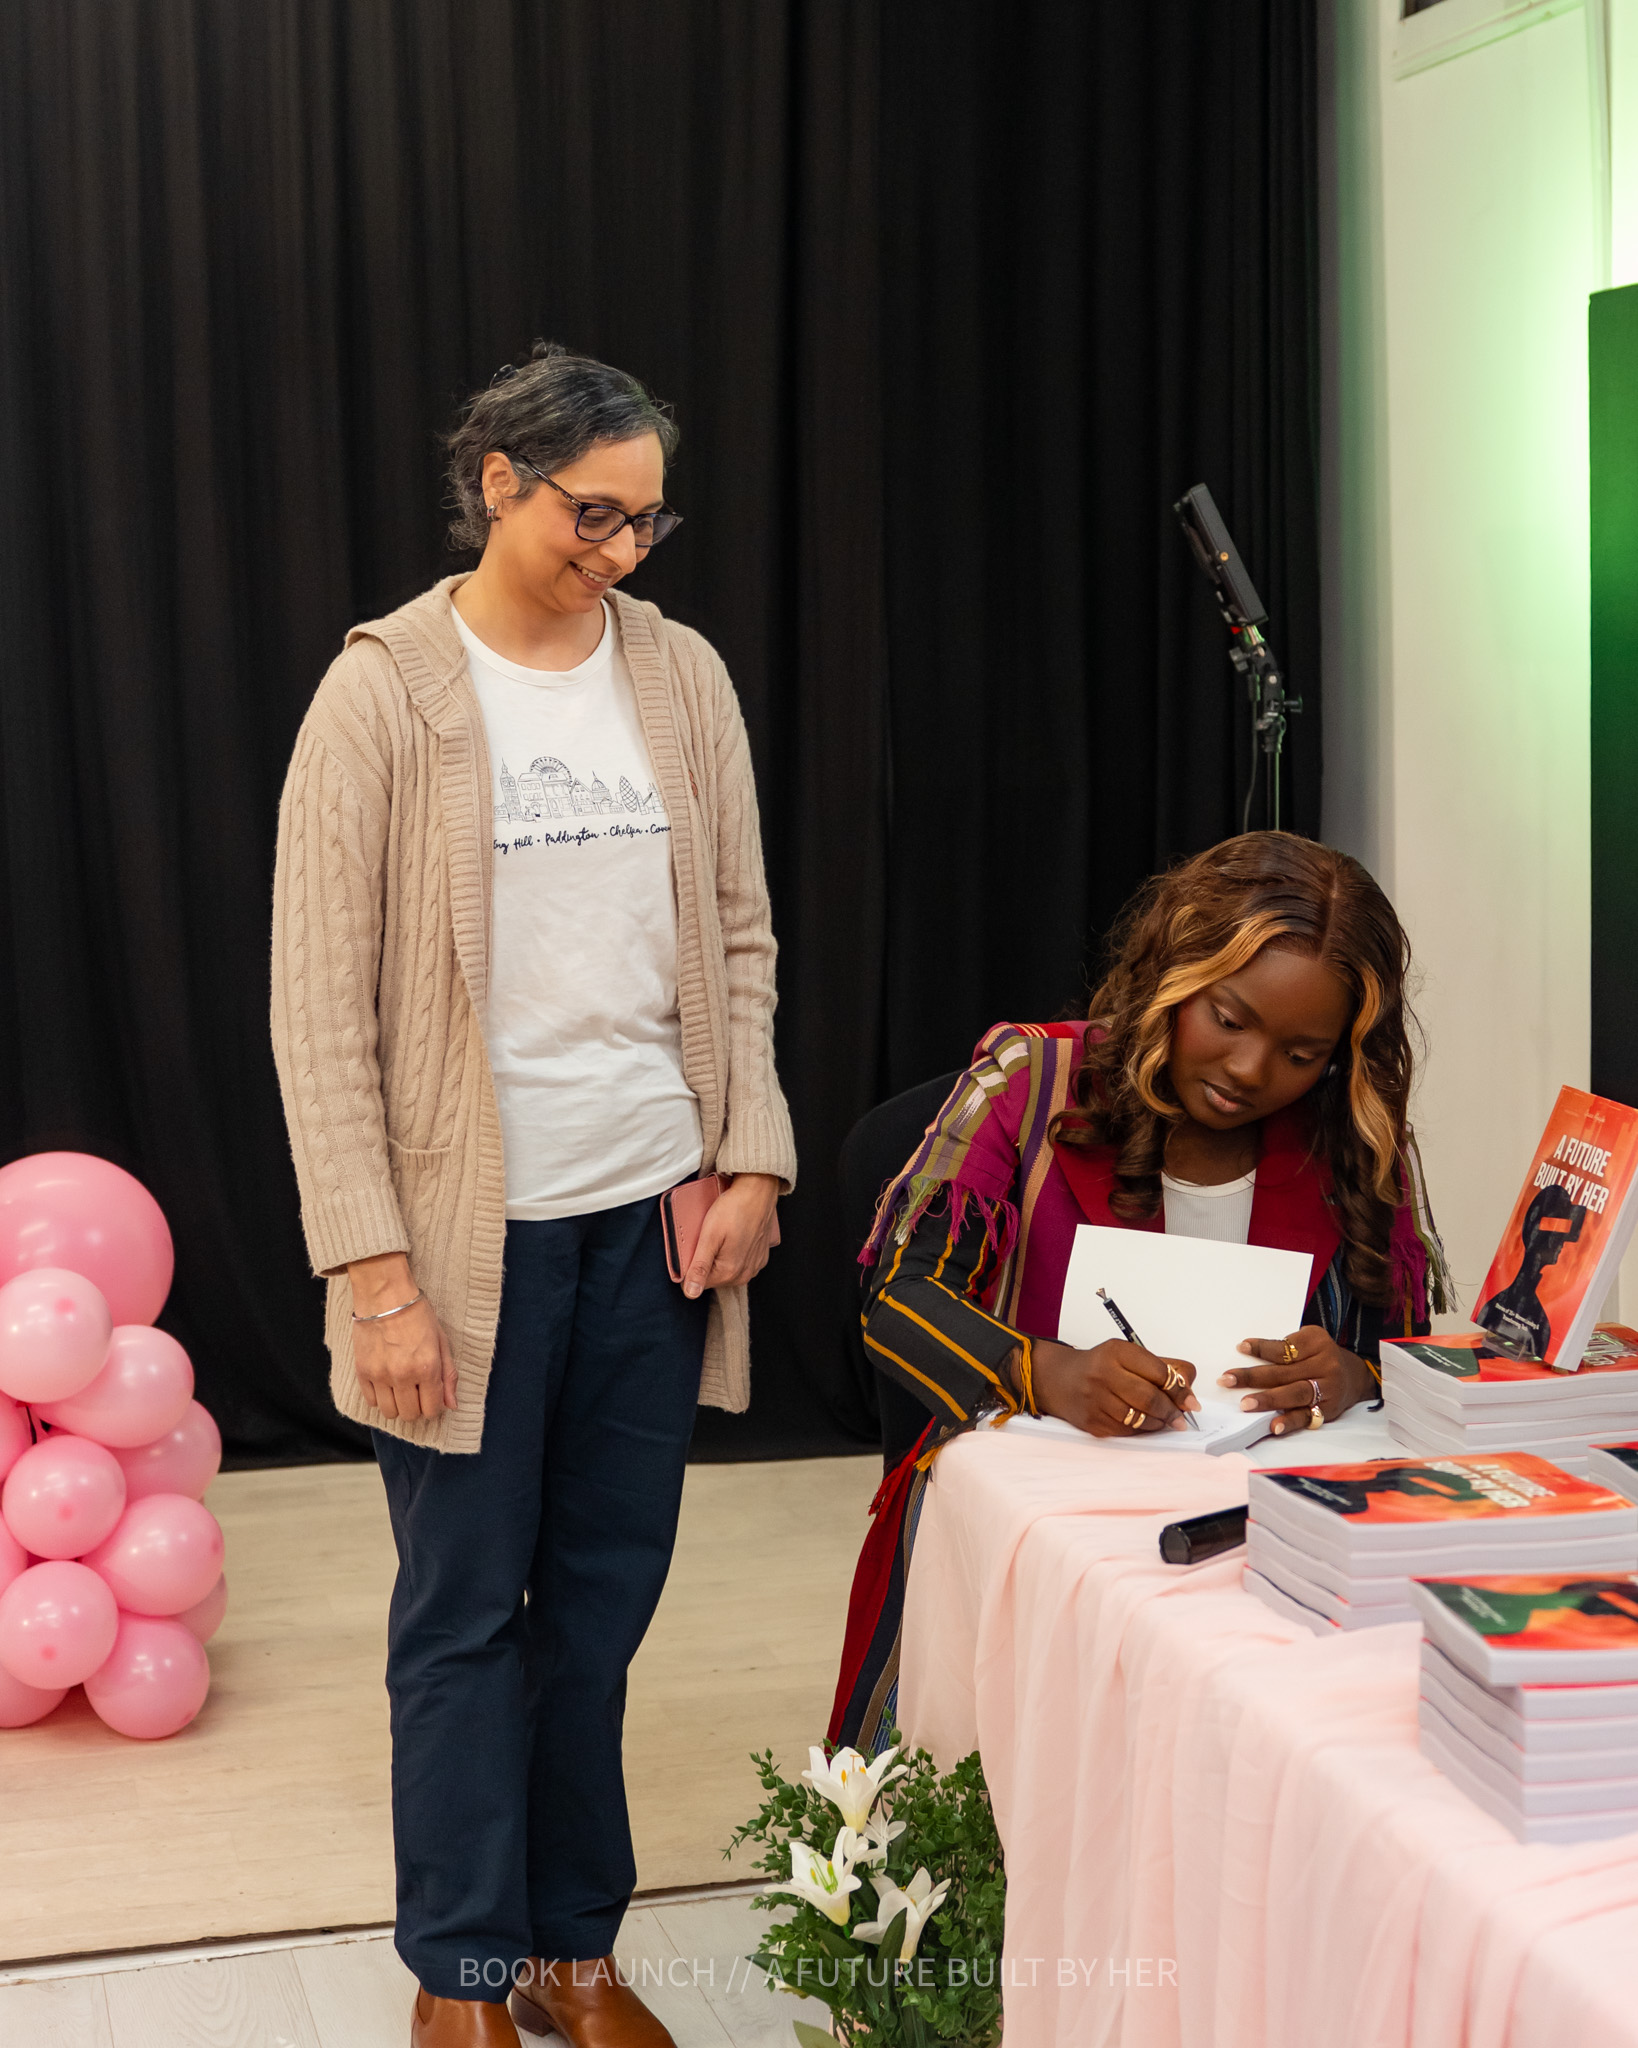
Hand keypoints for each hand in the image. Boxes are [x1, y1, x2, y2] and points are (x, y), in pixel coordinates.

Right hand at [347, 1251, 457, 1419]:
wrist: (385, 1295)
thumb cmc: (418, 1314)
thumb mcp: (441, 1341)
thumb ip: (448, 1375)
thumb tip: (452, 1405)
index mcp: (427, 1368)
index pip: (431, 1409)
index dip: (434, 1407)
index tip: (431, 1398)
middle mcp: (403, 1376)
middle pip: (410, 1415)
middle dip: (417, 1408)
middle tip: (417, 1392)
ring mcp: (380, 1375)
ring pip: (390, 1413)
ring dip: (398, 1406)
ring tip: (401, 1390)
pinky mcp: (362, 1372)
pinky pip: (371, 1401)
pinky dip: (380, 1398)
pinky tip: (386, 1384)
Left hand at [682, 1173, 780, 1298]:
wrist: (758, 1191)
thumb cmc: (734, 1209)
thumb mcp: (709, 1237)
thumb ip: (699, 1267)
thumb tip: (691, 1293)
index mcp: (730, 1272)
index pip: (699, 1283)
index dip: (692, 1265)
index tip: (694, 1247)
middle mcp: (745, 1274)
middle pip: (714, 1276)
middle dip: (706, 1261)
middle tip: (707, 1238)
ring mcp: (754, 1265)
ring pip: (727, 1269)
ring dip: (719, 1256)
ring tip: (720, 1235)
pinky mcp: (760, 1256)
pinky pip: (740, 1261)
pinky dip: (733, 1251)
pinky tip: (732, 1235)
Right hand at [1023, 1337, 1199, 1435]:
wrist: (1057, 1379)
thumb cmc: (1098, 1366)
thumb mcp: (1125, 1355)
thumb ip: (1157, 1368)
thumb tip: (1188, 1390)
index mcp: (1116, 1352)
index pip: (1158, 1372)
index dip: (1179, 1390)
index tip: (1191, 1402)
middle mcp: (1103, 1373)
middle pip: (1149, 1397)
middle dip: (1172, 1411)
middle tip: (1182, 1418)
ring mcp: (1095, 1399)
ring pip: (1139, 1418)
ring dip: (1159, 1423)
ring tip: (1166, 1422)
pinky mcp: (1092, 1421)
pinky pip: (1125, 1431)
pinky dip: (1141, 1430)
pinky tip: (1145, 1425)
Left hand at [1219, 1327, 1372, 1436]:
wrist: (1356, 1376)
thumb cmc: (1321, 1356)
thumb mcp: (1309, 1340)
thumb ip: (1286, 1347)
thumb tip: (1247, 1354)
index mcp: (1317, 1342)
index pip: (1285, 1347)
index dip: (1263, 1349)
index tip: (1241, 1348)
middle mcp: (1325, 1365)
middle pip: (1284, 1371)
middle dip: (1253, 1377)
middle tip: (1227, 1380)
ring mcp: (1327, 1389)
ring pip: (1294, 1393)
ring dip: (1268, 1399)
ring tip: (1245, 1404)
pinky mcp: (1328, 1410)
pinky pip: (1307, 1416)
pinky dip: (1290, 1421)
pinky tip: (1274, 1426)